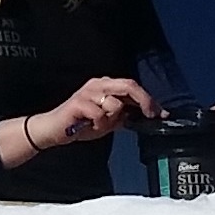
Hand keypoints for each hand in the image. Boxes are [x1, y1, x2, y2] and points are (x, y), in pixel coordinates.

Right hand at [0, 76, 157, 170]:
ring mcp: (88, 92)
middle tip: (152, 115)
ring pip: (115, 104)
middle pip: (128, 85)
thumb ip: (122, 115)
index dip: (148, 99)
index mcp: (104, 86)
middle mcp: (97, 84)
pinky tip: (87, 126)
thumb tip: (144, 115)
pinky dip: (98, 124)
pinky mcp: (79, 103)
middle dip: (144, 100)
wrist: (53, 130)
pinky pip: (101, 115)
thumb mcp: (107, 121)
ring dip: (111, 120)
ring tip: (98, 125)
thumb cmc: (79, 124)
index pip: (131, 86)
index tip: (161, 113)